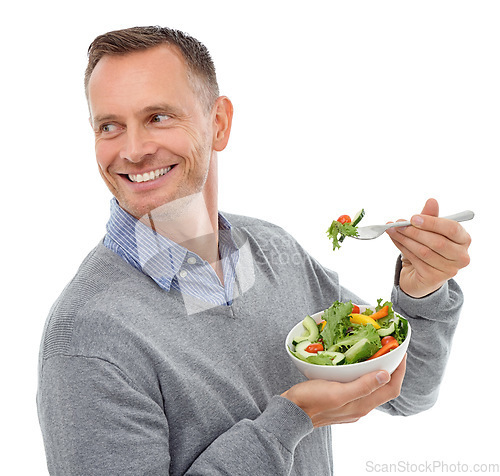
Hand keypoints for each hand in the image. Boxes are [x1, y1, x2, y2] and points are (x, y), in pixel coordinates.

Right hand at [281, 356, 405, 426]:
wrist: (291, 413)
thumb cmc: (311, 401)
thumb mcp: (337, 392)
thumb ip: (362, 386)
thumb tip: (385, 375)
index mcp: (362, 405)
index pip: (391, 388)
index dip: (399, 370)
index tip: (401, 352)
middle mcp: (360, 407)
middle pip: (385, 389)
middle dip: (392, 369)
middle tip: (390, 350)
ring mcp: (351, 406)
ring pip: (373, 388)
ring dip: (379, 372)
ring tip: (376, 355)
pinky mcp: (341, 402)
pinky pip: (361, 388)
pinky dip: (365, 376)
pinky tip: (356, 366)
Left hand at [387, 198, 470, 297]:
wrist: (420, 275)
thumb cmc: (428, 248)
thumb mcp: (429, 231)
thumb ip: (430, 217)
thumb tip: (431, 201)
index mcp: (464, 240)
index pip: (452, 228)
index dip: (432, 222)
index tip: (413, 218)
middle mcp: (461, 256)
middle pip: (437, 241)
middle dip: (414, 231)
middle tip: (398, 224)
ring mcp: (449, 270)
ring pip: (424, 251)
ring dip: (405, 239)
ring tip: (393, 230)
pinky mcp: (434, 278)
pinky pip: (416, 260)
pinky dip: (402, 248)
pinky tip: (396, 240)